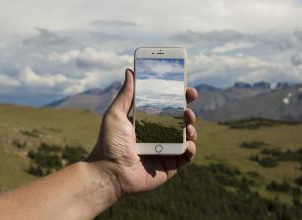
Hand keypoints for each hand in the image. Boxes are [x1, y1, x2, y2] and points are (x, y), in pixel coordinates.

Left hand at [86, 69, 197, 196]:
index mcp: (148, 122)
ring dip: (192, 128)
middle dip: (188, 110)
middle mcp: (159, 134)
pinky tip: (187, 144)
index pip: (167, 106)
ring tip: (187, 124)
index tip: (186, 88)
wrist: (110, 173)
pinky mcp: (171, 165)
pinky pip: (187, 155)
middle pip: (180, 120)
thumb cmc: (109, 144)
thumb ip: (126, 95)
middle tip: (189, 106)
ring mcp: (166, 150)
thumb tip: (130, 71)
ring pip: (187, 135)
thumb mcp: (116, 115)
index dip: (179, 97)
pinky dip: (191, 148)